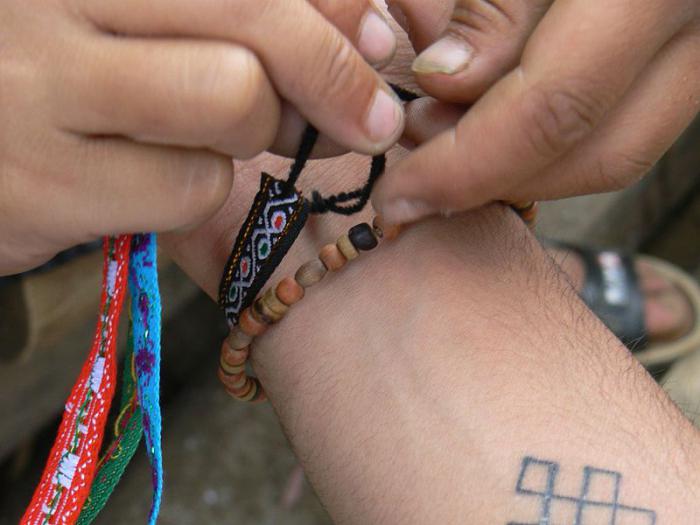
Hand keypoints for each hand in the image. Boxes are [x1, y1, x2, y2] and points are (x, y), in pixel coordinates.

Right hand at [0, 0, 403, 274]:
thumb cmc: (67, 73)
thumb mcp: (146, 22)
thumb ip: (242, 14)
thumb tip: (368, 30)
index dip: (338, 6)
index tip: (379, 42)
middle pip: (257, 16)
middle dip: (334, 74)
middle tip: (370, 119)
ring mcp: (38, 86)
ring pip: (230, 98)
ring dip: (254, 132)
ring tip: (220, 136)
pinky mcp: (41, 184)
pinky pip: (186, 186)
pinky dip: (199, 190)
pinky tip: (155, 180)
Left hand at [372, 0, 699, 223]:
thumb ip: (495, 0)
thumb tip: (446, 83)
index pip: (555, 107)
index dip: (467, 168)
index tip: (399, 195)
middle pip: (600, 150)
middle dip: (497, 179)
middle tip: (418, 165)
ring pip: (622, 145)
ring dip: (526, 166)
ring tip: (449, 135)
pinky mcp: (693, 48)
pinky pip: (632, 116)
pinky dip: (559, 137)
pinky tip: (497, 115)